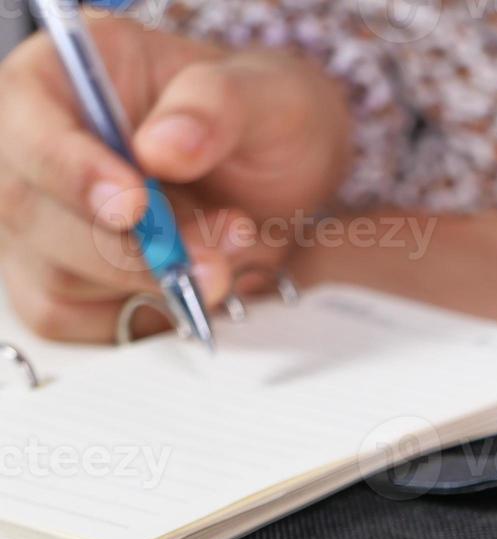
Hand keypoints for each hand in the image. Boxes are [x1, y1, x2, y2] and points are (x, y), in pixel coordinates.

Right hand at [0, 15, 351, 339]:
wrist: (290, 173)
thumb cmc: (260, 116)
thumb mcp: (259, 91)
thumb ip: (212, 106)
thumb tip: (160, 149)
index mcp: (58, 79)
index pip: (25, 127)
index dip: (69, 170)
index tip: (132, 205)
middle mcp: (36, 153)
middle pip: (32, 214)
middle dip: (131, 249)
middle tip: (215, 254)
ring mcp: (46, 223)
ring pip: (58, 278)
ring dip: (153, 284)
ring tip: (228, 255)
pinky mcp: (70, 284)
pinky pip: (84, 323)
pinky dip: (150, 315)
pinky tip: (198, 285)